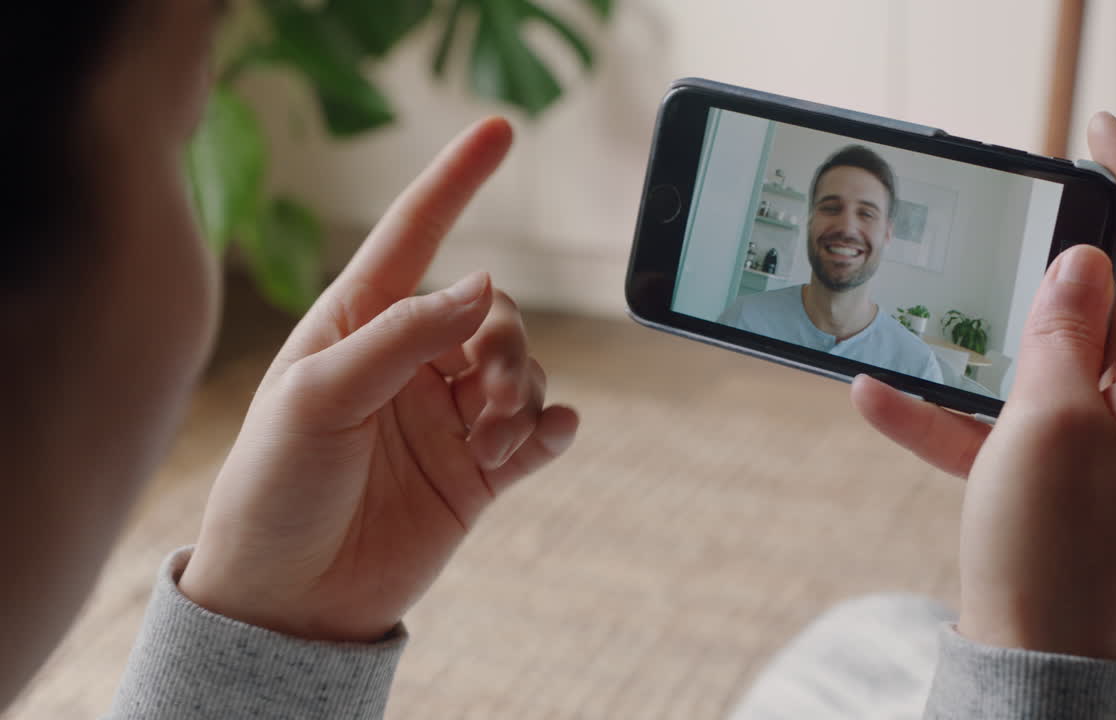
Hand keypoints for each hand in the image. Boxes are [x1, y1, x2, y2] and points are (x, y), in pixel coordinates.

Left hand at [179, 118, 578, 642]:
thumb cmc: (275, 489)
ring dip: (525, 389)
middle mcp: (411, 363)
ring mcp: (449, 417)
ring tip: (495, 434)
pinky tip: (542, 438)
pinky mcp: (480, 473)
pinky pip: (540, 432)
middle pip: (492, 311)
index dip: (456, 180)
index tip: (500, 129)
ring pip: (523, 368)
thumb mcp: (317, 398)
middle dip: (506, 340)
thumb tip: (484, 286)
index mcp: (359, 327)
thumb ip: (401, 337)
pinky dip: (552, 427)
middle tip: (486, 393)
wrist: (289, 602)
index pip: (415, 235)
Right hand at [850, 112, 1115, 659]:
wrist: (1035, 664)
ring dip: (987, 353)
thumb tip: (1082, 263)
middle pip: (1113, 308)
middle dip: (1049, 280)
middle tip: (1000, 248)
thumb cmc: (1052, 550)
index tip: (1099, 129)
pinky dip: (958, 412)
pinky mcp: (1068, 479)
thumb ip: (1062, 333)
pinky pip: (1013, 424)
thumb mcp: (1048, 424)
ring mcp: (1113, 447)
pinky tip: (877, 400)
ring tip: (925, 336)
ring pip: (1055, 365)